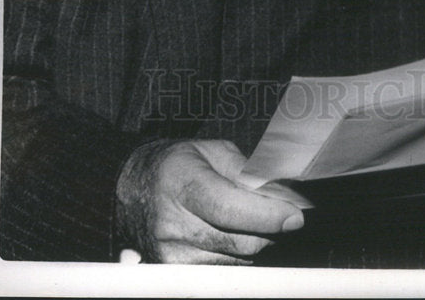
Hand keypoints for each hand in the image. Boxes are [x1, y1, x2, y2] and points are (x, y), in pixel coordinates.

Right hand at [116, 139, 303, 263]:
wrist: (129, 191)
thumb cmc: (175, 166)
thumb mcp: (211, 151)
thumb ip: (247, 171)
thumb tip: (282, 195)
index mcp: (183, 183)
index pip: (230, 208)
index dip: (268, 215)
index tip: (294, 216)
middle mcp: (173, 224)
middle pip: (241, 241)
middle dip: (270, 229)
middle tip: (280, 214)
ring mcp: (171, 255)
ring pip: (238, 259)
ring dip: (254, 241)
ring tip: (247, 218)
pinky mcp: (174, 274)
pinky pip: (224, 270)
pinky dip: (236, 254)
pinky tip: (230, 234)